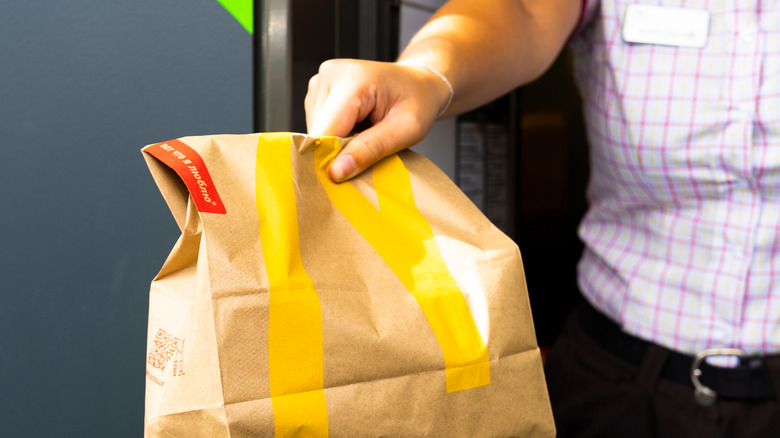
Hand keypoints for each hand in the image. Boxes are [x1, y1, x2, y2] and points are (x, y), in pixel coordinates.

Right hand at [305, 59, 450, 181]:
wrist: (419, 83)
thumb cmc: (418, 102)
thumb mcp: (407, 130)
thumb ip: (372, 149)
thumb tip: (336, 171)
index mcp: (353, 79)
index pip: (324, 130)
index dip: (330, 159)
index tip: (343, 180)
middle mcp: (331, 74)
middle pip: (318, 131)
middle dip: (337, 151)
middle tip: (368, 152)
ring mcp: (321, 80)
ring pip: (316, 130)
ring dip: (337, 143)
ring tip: (365, 134)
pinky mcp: (318, 89)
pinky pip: (318, 124)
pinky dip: (335, 134)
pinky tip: (356, 127)